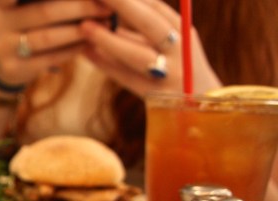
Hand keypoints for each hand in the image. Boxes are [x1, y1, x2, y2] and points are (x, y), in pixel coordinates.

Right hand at [0, 0, 113, 86]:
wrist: (4, 62)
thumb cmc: (27, 23)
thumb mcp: (27, 5)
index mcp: (3, 1)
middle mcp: (0, 21)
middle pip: (44, 12)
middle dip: (80, 8)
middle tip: (105, 6)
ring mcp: (4, 46)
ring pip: (47, 37)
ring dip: (79, 31)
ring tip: (104, 23)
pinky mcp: (14, 67)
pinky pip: (49, 58)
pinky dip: (72, 49)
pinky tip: (90, 42)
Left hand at [79, 0, 220, 95]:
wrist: (198, 108)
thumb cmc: (177, 67)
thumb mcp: (168, 42)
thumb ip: (140, 26)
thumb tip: (107, 9)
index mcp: (183, 31)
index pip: (156, 6)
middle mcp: (180, 50)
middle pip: (150, 24)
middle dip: (122, 5)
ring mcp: (168, 74)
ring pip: (136, 54)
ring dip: (108, 39)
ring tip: (84, 27)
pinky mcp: (152, 95)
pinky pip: (123, 77)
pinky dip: (103, 64)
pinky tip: (84, 52)